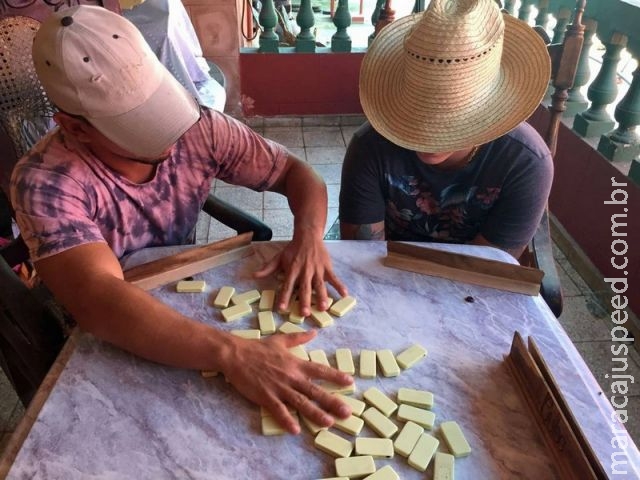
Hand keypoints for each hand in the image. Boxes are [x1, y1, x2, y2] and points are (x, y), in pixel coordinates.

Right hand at [222, 330, 352, 433]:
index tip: (350, 382)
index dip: (335, 376)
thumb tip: (314, 332)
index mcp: (295, 363)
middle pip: (315, 391)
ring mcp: (279, 387)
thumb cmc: (258, 347)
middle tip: (347, 412)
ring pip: (300, 402)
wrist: (236, 354)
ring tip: (328, 423)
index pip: (320, 370)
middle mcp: (291, 376)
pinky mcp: (266, 396)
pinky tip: (295, 430)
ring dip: (315, 413)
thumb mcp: (281, 340)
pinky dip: (286, 420)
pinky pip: (278, 410)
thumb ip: (299, 338)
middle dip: (332, 401)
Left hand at [254, 234, 347, 315]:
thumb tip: (254, 275)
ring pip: (320, 285)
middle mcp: (305, 271)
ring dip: (322, 296)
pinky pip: (334, 278)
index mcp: (293, 270)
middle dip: (305, 301)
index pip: (288, 286)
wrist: (308, 235)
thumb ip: (268, 268)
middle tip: (304, 313)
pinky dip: (340, 285)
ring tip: (323, 308)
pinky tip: (345, 294)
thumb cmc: (293, 249)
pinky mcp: (327, 267)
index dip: (285, 297)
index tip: (282, 308)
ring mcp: (317, 269)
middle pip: (305, 288)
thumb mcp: (279, 257)